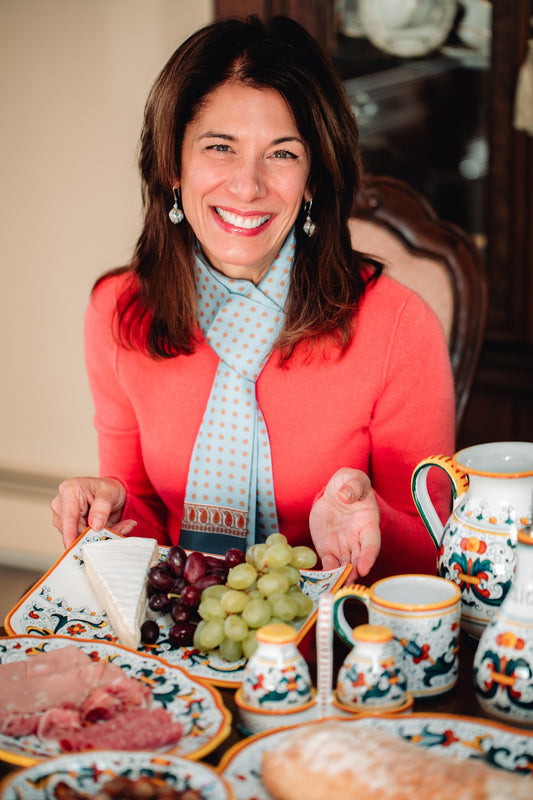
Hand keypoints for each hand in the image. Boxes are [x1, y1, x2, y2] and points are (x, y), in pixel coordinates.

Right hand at [50, 477, 135, 548]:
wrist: (108, 493)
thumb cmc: (106, 489)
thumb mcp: (111, 492)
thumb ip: (103, 507)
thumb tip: (95, 525)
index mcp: (69, 490)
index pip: (68, 515)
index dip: (70, 532)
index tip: (71, 545)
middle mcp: (61, 504)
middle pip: (73, 530)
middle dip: (94, 534)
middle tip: (114, 530)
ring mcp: (62, 517)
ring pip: (77, 536)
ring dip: (97, 536)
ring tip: (111, 524)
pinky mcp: (66, 527)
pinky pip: (81, 539)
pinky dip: (96, 537)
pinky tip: (106, 527)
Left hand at [309, 468, 380, 582]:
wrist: (333, 492)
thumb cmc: (348, 484)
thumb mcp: (351, 478)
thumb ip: (352, 485)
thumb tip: (345, 496)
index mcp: (368, 523)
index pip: (371, 543)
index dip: (369, 556)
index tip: (364, 568)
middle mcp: (357, 539)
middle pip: (358, 559)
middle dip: (353, 572)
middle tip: (346, 583)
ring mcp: (343, 546)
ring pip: (344, 565)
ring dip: (341, 577)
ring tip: (334, 587)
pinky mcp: (328, 549)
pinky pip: (328, 564)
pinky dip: (326, 574)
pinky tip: (322, 583)